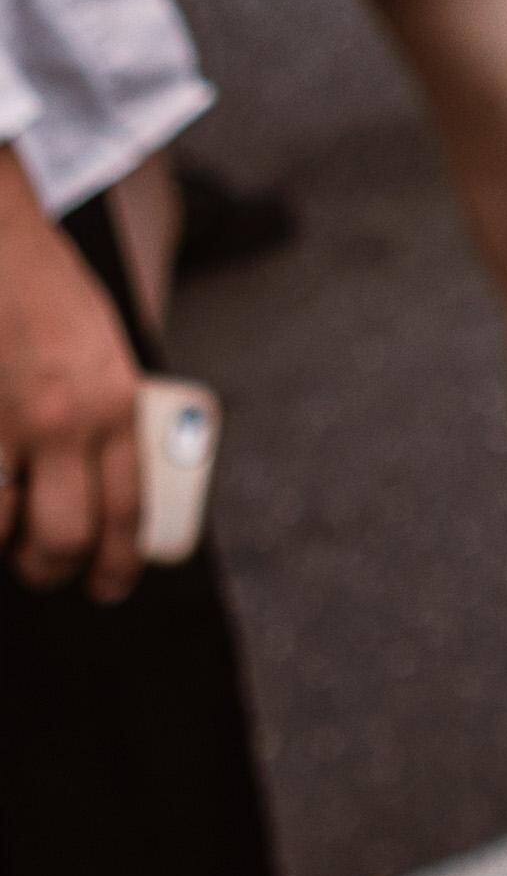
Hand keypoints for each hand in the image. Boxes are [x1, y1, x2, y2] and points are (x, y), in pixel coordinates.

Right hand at [0, 163, 149, 601]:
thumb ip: (105, 413)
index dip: (115, 563)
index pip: (125, 510)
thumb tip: (103, 481)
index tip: (106, 587)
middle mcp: (60, 420)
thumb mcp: (101, 348)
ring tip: (4, 532)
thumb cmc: (40, 288)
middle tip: (42, 569)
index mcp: (112, 402)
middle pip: (61, 538)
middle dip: (50, 569)